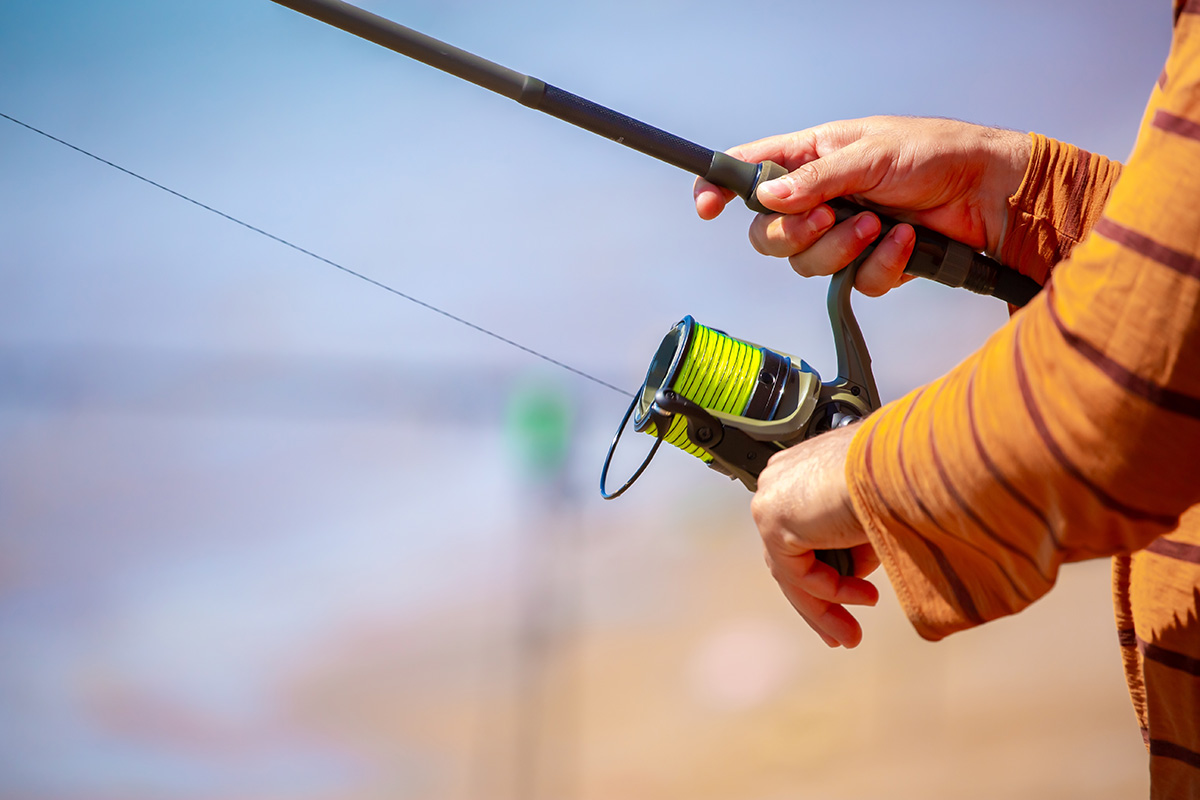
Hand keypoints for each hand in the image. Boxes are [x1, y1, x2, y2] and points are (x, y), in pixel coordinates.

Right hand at [694, 116, 1030, 295]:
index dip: (716, 190)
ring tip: (881, 224)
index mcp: (808, 159)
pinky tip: (905, 241)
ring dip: (842, 249)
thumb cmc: (934, 153)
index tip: (706, 207)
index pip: (745, 173)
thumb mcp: (871, 154)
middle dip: (796, 234)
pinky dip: (881, 264)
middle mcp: (816, 199)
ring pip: (807, 265)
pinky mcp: (869, 264)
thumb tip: (769, 198)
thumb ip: (816, 179)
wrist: (988, 194)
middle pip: (767, 236)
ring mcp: (841, 235)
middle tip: (830, 216)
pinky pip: (852, 282)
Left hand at [751, 425, 881, 647]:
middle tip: (842, 634)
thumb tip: (857, 566)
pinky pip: (795, 571)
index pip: (804, 534)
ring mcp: (773, 497)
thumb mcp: (877, 512)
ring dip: (825, 607)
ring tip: (851, 634)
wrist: (900, 458)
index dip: (827, 574)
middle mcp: (782, 481)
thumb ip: (858, 536)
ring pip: (791, 569)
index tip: (853, 602)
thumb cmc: (902, 472)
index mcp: (805, 471)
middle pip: (793, 556)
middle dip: (821, 601)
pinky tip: (861, 596)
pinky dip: (829, 590)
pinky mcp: (773, 516)